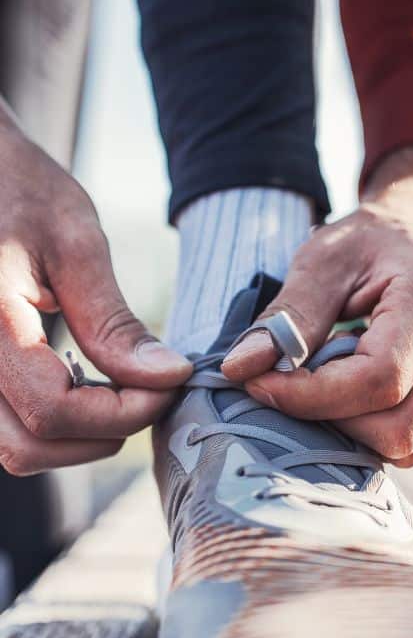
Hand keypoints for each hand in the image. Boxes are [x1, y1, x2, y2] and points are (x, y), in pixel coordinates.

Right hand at [0, 102, 190, 474]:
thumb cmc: (18, 189)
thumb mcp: (75, 244)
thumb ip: (113, 322)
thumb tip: (167, 377)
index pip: (54, 411)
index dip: (125, 412)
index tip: (170, 384)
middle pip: (29, 446)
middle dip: (104, 431)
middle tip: (149, 392)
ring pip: (13, 448)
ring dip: (78, 436)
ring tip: (120, 391)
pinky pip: (4, 428)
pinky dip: (52, 426)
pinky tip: (84, 385)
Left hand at [222, 147, 412, 466]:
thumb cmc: (374, 239)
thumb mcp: (324, 258)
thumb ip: (287, 315)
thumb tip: (238, 369)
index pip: (380, 378)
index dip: (314, 395)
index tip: (261, 384)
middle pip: (400, 427)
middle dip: (334, 420)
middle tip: (294, 386)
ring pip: (411, 445)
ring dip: (355, 430)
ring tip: (328, 385)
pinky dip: (377, 430)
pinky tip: (356, 393)